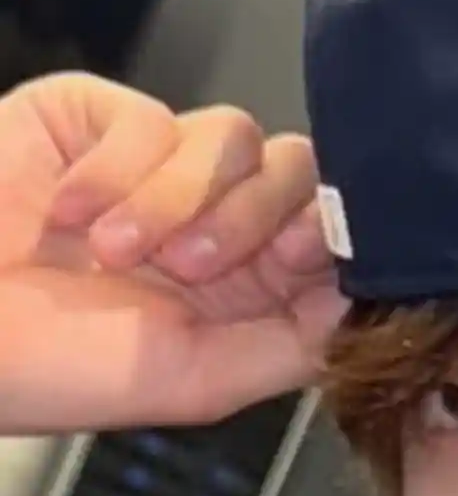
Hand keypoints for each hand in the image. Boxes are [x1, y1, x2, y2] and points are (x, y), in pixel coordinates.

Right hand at [0, 73, 346, 434]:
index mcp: (243, 285)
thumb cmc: (55, 368)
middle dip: (258, 214)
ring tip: (112, 251)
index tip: (303, 253)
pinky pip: (151, 115)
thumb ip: (291, 342)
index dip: (331, 232)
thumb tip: (365, 300)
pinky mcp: (96, 120)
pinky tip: (65, 212)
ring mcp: (156, 167)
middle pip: (297, 170)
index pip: (327, 233)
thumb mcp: (197, 380)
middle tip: (193, 263)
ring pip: (234, 136)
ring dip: (178, 199)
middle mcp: (210, 220)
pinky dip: (113, 170)